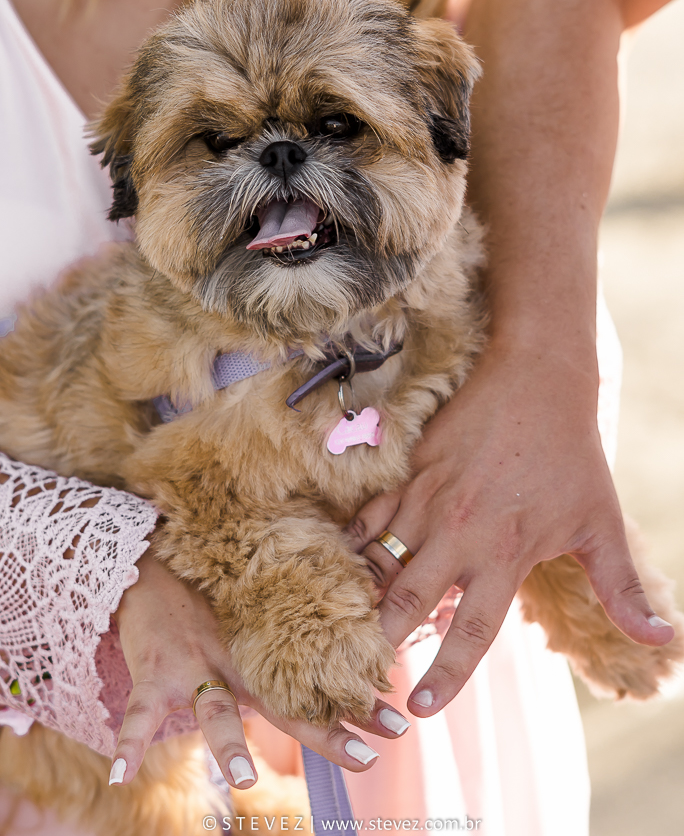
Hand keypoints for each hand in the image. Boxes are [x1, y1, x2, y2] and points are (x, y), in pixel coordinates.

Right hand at [111, 546, 409, 787]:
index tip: (397, 722)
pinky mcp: (153, 669)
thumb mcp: (248, 612)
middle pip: (285, 705)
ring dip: (229, 743)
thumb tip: (337, 634)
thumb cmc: (204, 592)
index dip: (356, 708)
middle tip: (368, 755)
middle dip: (326, 733)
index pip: (318, 686)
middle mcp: (236, 662)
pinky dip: (130, 740)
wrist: (149, 561)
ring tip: (245, 778)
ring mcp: (195, 666)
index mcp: (261, 654)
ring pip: (215, 709)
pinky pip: (139, 710)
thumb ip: (281, 631)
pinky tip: (122, 773)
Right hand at [346, 341, 674, 716]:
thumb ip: (622, 587)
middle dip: (381, 641)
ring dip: (362, 597)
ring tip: (344, 628)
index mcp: (505, 553)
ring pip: (380, 559)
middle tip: (361, 674)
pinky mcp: (410, 473)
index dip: (444, 674)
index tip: (418, 709)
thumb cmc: (572, 456)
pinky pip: (369, 517)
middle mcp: (459, 533)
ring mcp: (428, 501)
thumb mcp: (602, 523)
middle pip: (408, 600)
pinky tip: (346, 566)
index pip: (470, 630)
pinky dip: (354, 545)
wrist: (536, 382)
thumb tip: (663, 637)